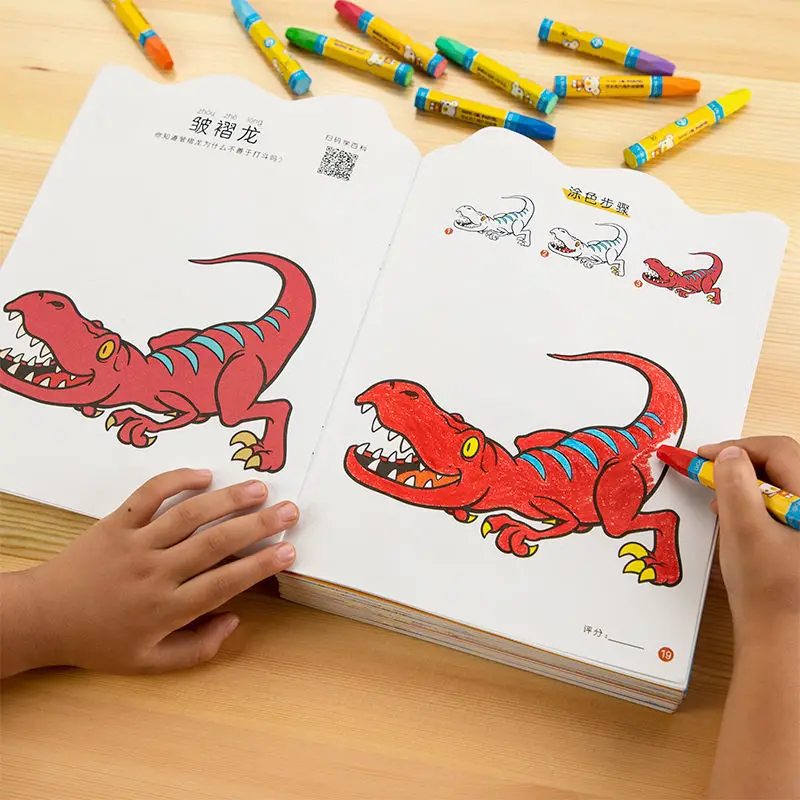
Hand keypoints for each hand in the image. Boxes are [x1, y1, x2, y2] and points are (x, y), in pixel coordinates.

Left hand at [1, 469, 297, 676]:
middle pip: (214, 543)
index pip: (223, 583)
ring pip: (188, 515)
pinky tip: (204, 474)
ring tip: (258, 488)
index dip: (259, 566)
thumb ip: (196, 649)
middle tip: (289, 510)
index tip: (288, 550)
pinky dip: (176, 480)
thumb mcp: (148, 662)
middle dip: (257, 525)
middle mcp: (155, 573)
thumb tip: (235, 619)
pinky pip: (149, 495)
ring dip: (227, 499)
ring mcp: (135, 544)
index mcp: (166, 610)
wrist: (44, 617)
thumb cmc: (100, 640)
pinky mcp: (116, 522)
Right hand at [698, 437, 799, 649]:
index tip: (702, 458)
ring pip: (779, 484)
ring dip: (745, 485)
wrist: (781, 637)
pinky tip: (738, 522)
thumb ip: (734, 484)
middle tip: (707, 476)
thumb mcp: (743, 529)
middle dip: (740, 466)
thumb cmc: (765, 588)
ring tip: (719, 504)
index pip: (778, 450)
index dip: (737, 448)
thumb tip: (728, 454)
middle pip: (781, 463)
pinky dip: (754, 504)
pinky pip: (780, 504)